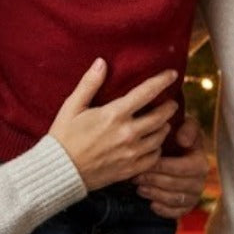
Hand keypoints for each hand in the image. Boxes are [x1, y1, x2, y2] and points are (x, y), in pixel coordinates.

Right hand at [48, 60, 176, 191]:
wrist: (60, 171)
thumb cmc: (64, 136)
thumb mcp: (73, 106)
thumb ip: (90, 83)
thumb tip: (102, 62)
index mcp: (114, 114)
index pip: (146, 92)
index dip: (162, 81)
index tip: (173, 74)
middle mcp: (127, 133)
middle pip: (160, 116)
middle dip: (169, 107)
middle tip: (171, 102)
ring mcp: (130, 153)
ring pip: (160, 137)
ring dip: (164, 127)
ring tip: (163, 122)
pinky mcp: (130, 170)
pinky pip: (154, 158)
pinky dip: (157, 149)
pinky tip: (153, 144)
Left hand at [133, 115, 208, 217]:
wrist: (182, 153)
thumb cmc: (181, 137)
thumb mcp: (187, 126)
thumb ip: (188, 128)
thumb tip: (182, 140)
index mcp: (200, 162)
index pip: (181, 168)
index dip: (162, 167)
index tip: (145, 163)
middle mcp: (200, 181)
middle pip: (174, 185)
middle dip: (153, 181)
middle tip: (136, 177)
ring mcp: (194, 195)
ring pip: (173, 199)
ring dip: (154, 194)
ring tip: (139, 187)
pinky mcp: (187, 206)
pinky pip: (176, 213)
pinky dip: (162, 209)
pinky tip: (151, 203)